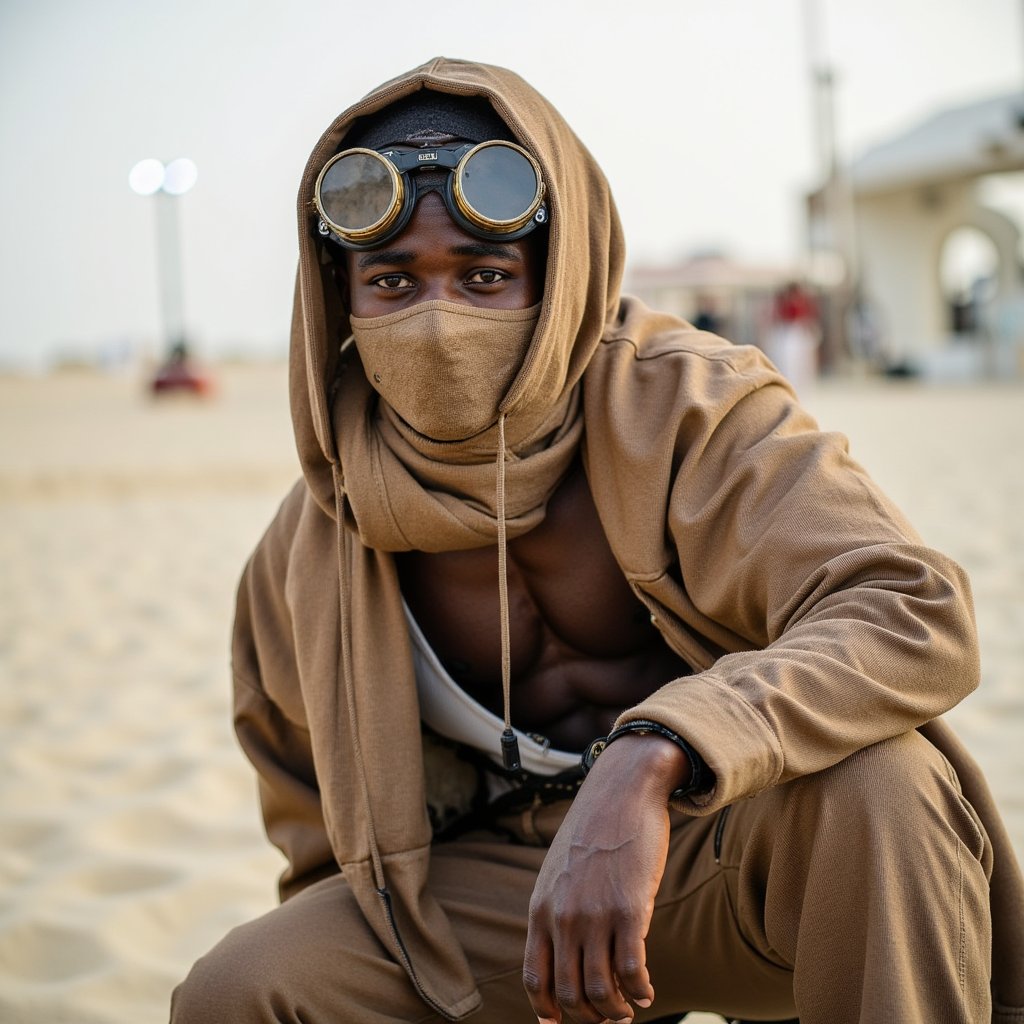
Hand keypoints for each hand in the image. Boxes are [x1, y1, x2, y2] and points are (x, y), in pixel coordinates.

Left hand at [522, 734, 688, 1022]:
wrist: (622, 790)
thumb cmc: (594, 830)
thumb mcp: (559, 870)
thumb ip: (556, 908)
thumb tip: (563, 948)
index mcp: (540, 908)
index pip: (535, 979)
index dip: (549, 1012)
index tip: (564, 1022)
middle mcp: (563, 917)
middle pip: (569, 995)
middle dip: (589, 1018)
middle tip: (608, 1017)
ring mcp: (595, 915)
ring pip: (601, 992)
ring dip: (616, 1012)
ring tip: (629, 1009)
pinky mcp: (629, 909)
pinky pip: (631, 972)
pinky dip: (640, 991)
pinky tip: (647, 991)